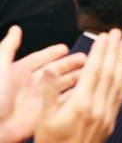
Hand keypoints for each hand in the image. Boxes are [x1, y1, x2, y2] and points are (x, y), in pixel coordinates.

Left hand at [0, 27, 85, 142]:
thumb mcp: (1, 67)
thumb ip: (9, 47)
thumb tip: (16, 29)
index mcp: (18, 73)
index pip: (39, 59)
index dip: (52, 53)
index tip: (65, 47)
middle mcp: (30, 85)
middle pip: (55, 71)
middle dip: (70, 64)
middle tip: (86, 58)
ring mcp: (38, 99)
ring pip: (61, 85)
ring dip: (76, 77)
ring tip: (90, 71)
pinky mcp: (45, 113)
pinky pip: (63, 102)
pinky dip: (74, 95)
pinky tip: (85, 89)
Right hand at [34, 29, 121, 142]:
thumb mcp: (44, 118)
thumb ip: (50, 92)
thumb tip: (51, 69)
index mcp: (81, 103)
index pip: (94, 71)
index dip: (100, 51)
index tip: (105, 36)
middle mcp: (98, 106)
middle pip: (109, 72)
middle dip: (114, 50)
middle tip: (119, 33)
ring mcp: (107, 113)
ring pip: (118, 82)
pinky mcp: (111, 120)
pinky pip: (121, 95)